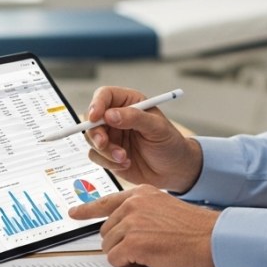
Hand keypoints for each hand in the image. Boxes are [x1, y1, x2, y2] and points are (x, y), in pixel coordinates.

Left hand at [69, 184, 217, 266]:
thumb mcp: (164, 209)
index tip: (73, 213)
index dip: (87, 210)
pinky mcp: (132, 242)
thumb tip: (121, 230)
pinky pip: (115, 260)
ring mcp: (131, 222)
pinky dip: (128, 265)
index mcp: (141, 193)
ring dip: (126, 255)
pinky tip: (148, 259)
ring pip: (109, 247)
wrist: (212, 238)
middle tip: (148, 246)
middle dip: (122, 243)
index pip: (106, 201)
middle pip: (107, 231)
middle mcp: (133, 204)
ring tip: (153, 251)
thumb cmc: (194, 230)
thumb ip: (142, 212)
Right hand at [84, 86, 202, 192]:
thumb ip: (134, 118)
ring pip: (91, 138)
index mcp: (129, 103)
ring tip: (124, 158)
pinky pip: (96, 156)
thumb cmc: (170, 144)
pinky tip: (126, 163)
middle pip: (92, 118)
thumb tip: (110, 115)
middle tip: (104, 143)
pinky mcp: (108, 154)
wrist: (174, 170)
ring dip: (105, 150)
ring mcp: (112, 136)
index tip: (95, 117)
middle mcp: (117, 117)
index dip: (96, 104)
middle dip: (96, 133)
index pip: (105, 95)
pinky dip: (108, 162)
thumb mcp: (157, 128)